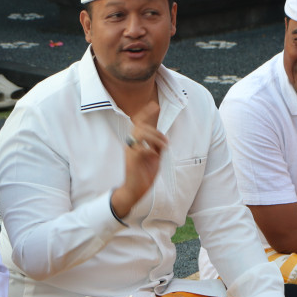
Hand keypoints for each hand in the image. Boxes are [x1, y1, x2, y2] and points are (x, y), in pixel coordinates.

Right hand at [111, 102, 166, 217]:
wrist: (135, 191)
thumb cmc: (143, 176)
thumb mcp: (154, 159)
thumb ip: (157, 148)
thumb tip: (162, 140)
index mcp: (136, 143)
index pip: (140, 124)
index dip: (146, 114)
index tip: (154, 105)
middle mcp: (131, 144)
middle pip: (140, 126)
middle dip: (155, 129)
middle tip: (165, 141)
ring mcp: (130, 151)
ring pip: (140, 133)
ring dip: (154, 137)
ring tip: (164, 146)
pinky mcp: (131, 160)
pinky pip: (140, 148)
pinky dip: (150, 149)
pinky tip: (155, 155)